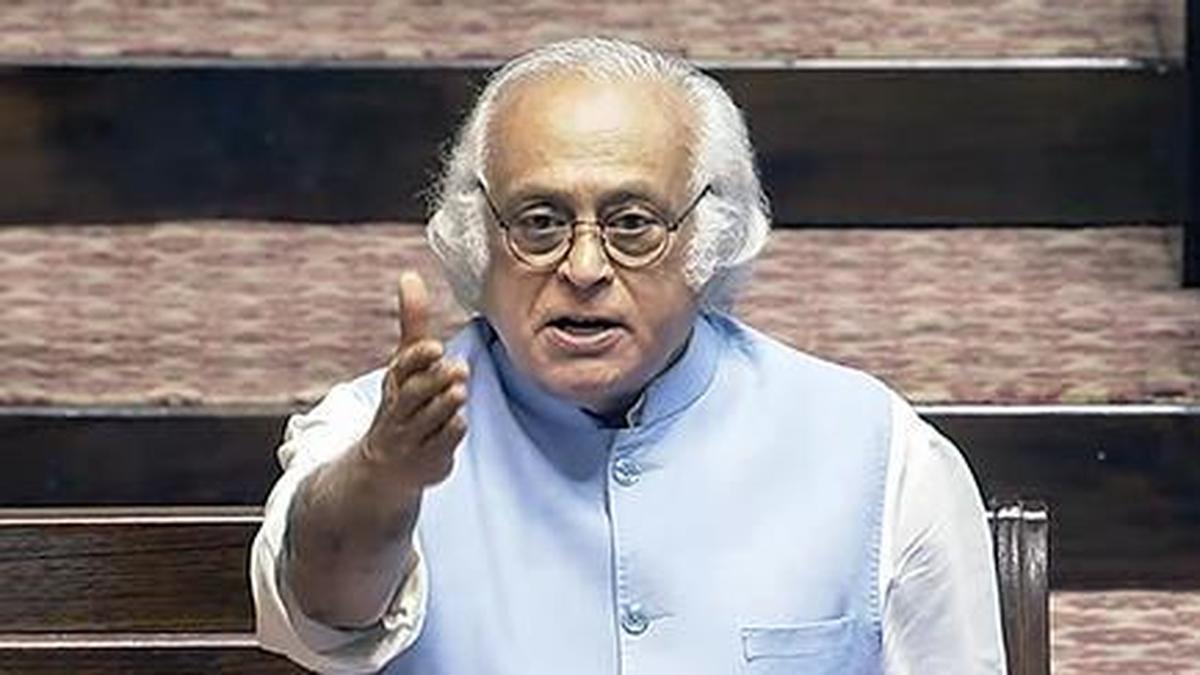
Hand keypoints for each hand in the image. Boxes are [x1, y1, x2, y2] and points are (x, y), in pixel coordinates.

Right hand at [360, 271, 468, 491]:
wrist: (384, 464)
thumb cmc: (402, 400)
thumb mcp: (404, 363)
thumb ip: (411, 322)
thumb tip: (410, 275)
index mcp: (395, 382)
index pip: (402, 367)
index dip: (417, 358)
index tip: (434, 347)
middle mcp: (399, 409)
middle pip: (415, 394)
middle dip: (436, 381)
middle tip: (459, 368)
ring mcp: (412, 436)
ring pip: (429, 419)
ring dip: (446, 404)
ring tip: (460, 390)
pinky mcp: (427, 458)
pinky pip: (440, 445)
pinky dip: (450, 432)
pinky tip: (459, 420)